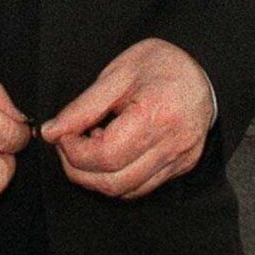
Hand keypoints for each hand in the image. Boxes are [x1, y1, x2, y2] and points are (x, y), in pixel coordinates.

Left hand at [40, 38, 215, 200]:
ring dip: (96, 178)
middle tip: (68, 145)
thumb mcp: (118, 74)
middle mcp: (172, 144)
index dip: (74, 151)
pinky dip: (117, 179)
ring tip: (91, 147)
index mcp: (156, 114)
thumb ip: (83, 107)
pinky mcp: (181, 167)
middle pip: (113, 181)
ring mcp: (179, 160)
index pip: (105, 155)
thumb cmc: (161, 64)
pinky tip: (113, 154)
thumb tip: (52, 131)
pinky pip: (141, 188)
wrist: (203, 69)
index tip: (61, 135)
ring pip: (126, 191)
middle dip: (79, 170)